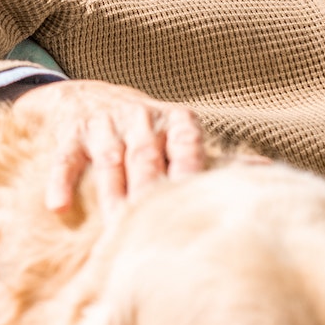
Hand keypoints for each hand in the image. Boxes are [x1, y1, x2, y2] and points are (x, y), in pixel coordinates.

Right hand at [10, 80, 208, 213]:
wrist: (88, 96)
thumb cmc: (147, 129)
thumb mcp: (180, 136)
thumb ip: (217, 157)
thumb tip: (267, 170)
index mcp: (175, 120)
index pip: (186, 145)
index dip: (189, 173)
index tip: (194, 204)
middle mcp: (141, 117)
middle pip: (147, 158)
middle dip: (150, 192)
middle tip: (155, 228)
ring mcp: (104, 124)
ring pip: (109, 161)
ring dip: (112, 194)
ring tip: (116, 227)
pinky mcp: (72, 133)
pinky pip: (66, 159)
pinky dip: (61, 181)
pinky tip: (58, 207)